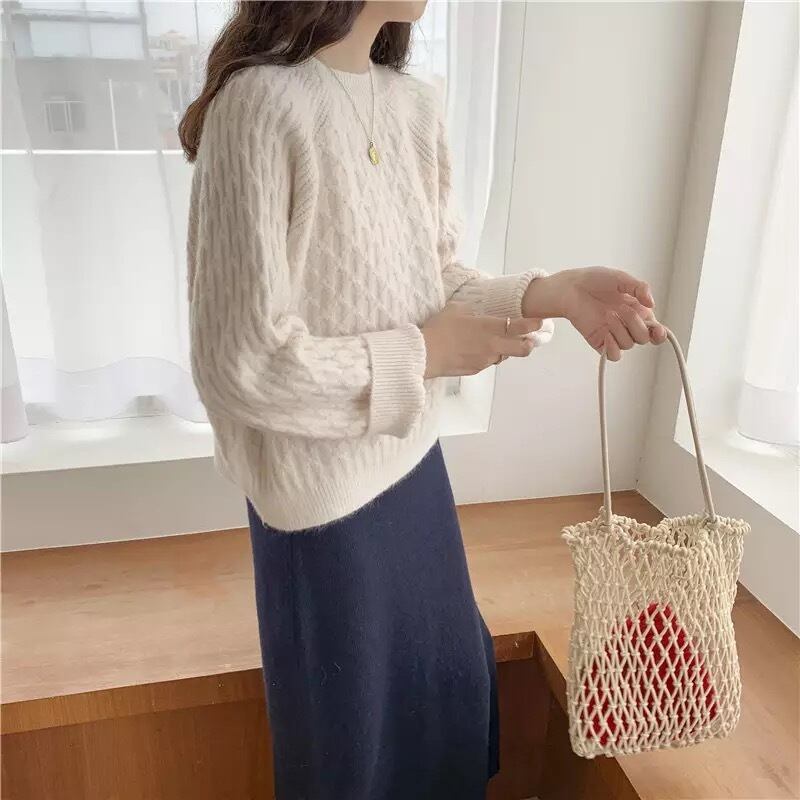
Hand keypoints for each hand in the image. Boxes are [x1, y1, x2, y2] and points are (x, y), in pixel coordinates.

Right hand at [421, 304, 543, 378]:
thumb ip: (469, 310)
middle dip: (529, 344)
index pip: (520, 327)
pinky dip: (487, 356)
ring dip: (504, 350)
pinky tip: (474, 351)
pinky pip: (488, 362)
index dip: (532, 325)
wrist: (426, 353)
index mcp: (490, 327)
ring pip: (503, 356)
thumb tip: (472, 312)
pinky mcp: (476, 370)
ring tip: (495, 343)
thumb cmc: (439, 329)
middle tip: (529, 339)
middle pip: (522, 349)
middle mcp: (493, 345)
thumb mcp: (455, 310)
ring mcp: (486, 360)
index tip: (540, 323)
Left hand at [522, 267, 666, 360]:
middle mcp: (628, 324)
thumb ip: (639, 288)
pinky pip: (613, 355)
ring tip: (607, 314)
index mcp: (638, 311)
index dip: (660, 334)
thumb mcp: (621, 279)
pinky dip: (613, 348)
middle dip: (635, 324)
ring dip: (620, 329)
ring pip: (628, 344)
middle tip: (622, 309)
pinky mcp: (600, 341)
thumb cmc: (595, 281)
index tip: (657, 330)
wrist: (571, 288)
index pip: (655, 330)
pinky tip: (606, 335)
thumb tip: (652, 304)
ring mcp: (614, 334)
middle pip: (643, 338)